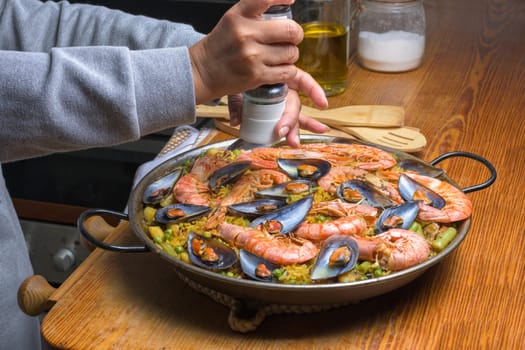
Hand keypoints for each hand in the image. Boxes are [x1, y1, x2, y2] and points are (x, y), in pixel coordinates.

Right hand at [189, 0, 327, 109]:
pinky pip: (287, 72)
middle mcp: (246, 34)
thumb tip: (286, 2)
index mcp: (239, 16)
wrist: (202, 72)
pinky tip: (278, 68)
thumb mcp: (232, 20)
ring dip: (290, 56)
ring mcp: (252, 56)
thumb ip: (255, 12)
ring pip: (291, 53)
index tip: (290, 1)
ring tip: (279, 56)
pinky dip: (287, 71)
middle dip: (295, 35)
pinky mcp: (256, 76)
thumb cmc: (219, 46)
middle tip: (290, 39)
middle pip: (291, 30)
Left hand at [227, 89, 329, 147]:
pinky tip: (297, 141)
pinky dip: (292, 133)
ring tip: (294, 142)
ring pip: (294, 117)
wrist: (233, 82)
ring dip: (295, 130)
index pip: (302, 81)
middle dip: (289, 120)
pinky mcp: (278, 116)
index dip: (314, 91)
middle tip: (281, 132)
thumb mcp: (238, 88)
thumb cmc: (241, 81)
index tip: (322, 104)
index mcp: (280, 77)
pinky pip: (288, 125)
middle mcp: (285, 91)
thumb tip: (236, 121)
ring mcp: (283, 105)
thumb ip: (237, 103)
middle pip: (293, 105)